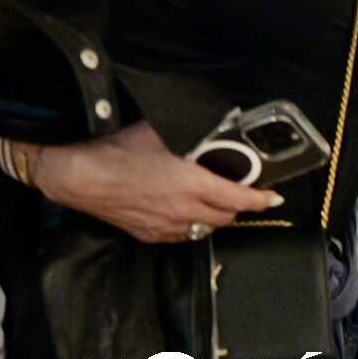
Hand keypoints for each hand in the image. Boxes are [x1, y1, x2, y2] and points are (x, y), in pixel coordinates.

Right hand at [33, 120, 282, 242]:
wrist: (82, 177)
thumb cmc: (121, 151)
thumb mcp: (161, 132)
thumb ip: (191, 131)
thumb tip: (213, 121)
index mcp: (195, 185)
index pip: (240, 198)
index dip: (261, 199)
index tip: (275, 197)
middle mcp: (185, 210)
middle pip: (226, 217)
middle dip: (239, 207)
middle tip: (240, 194)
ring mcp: (166, 226)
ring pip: (204, 229)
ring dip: (215, 218)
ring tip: (215, 204)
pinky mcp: (148, 235)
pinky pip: (181, 236)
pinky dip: (191, 227)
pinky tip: (187, 216)